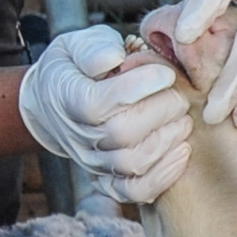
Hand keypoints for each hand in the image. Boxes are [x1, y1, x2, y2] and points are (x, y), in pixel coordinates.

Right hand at [16, 24, 198, 205]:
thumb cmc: (74, 68)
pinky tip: (182, 153)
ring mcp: (93, 160)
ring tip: (184, 120)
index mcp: (68, 98)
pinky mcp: (107, 178)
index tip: (165, 72)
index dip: (137, 87)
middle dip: (160, 112)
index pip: (99, 102)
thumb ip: (93, 48)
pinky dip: (162, 177)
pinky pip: (134, 190)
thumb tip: (115, 58)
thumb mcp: (75, 45)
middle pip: (121, 134)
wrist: (52, 103)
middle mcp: (79, 135)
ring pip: (131, 163)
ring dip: (166, 141)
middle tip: (181, 95)